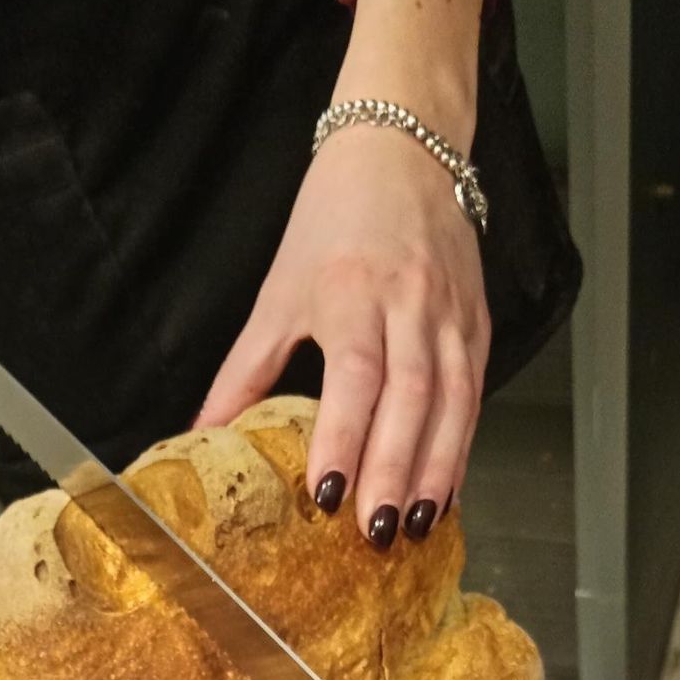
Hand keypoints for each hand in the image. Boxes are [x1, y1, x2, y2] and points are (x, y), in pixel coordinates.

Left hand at [197, 131, 488, 545]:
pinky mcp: (479, 323)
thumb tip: (201, 433)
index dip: (344, 437)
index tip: (328, 492)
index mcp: (352, 291)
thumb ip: (244, 371)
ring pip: (452, 401)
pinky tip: (446, 492)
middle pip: (410, 397)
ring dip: (436, 469)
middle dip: (394, 470)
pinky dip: (462, 447)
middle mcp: (410, 303)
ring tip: (417, 526)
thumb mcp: (279, 292)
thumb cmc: (334, 219)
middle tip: (377, 532)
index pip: (354, 374)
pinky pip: (474, 394)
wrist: (404, 148)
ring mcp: (452, 314)